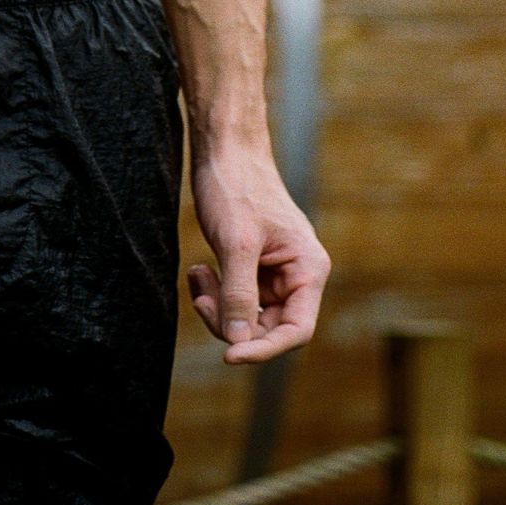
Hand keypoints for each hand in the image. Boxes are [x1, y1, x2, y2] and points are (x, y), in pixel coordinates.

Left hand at [189, 142, 329, 363]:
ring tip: (197, 275)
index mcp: (308, 269)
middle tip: (201, 299)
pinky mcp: (252, 266)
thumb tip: (239, 342)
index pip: (296, 330)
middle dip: (231, 321)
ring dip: (218, 305)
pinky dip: (214, 291)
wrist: (224, 148)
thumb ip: (240, 294)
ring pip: (247, 317)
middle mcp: (297, 276)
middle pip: (267, 328)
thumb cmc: (236, 186)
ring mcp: (274, 272)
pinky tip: (198, 270)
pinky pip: (236, 298)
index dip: (264, 349)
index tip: (229, 356)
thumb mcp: (236, 243)